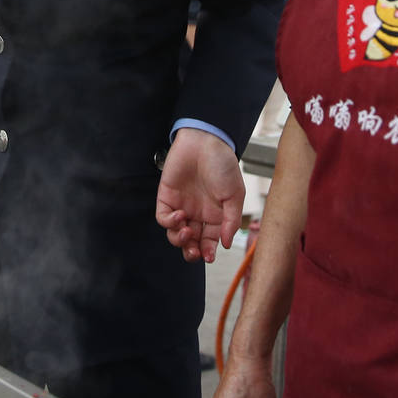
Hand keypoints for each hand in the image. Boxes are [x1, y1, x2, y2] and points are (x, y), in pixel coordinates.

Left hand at [155, 129, 242, 262]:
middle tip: (194, 252)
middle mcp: (197, 214)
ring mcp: (181, 206)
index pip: (209, 242)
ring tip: (187, 231)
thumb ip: (231, 220)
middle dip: (190, 252)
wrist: (205, 141)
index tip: (209, 257)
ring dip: (179, 240)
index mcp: (215, 216)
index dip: (208, 252)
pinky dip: (169, 222)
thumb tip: (227, 243)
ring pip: (174, 234)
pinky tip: (179, 216)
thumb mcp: (235, 194)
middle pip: (190, 243)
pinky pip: (163, 218)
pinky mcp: (167, 197)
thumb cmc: (223, 164)